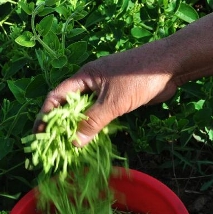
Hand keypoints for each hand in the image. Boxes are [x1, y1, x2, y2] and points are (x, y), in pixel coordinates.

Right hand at [34, 41, 178, 146]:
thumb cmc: (139, 78)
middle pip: (68, 105)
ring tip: (68, 147)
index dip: (46, 115)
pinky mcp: (116, 98)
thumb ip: (93, 122)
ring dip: (77, 128)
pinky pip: (98, 114)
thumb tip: (74, 143)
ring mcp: (103, 91)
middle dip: (60, 125)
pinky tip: (90, 140)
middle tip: (53, 144)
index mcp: (83, 78)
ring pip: (84, 111)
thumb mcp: (113, 102)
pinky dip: (93, 127)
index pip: (56, 97)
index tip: (40, 133)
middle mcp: (90, 84)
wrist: (172, 66)